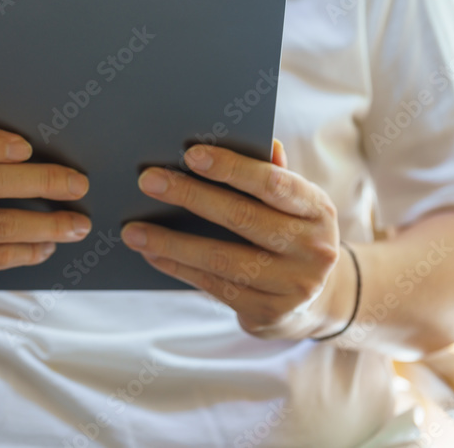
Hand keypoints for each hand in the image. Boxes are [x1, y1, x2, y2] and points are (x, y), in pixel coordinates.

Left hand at [121, 141, 356, 339]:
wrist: (320, 299)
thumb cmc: (292, 233)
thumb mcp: (294, 204)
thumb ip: (271, 174)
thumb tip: (255, 140)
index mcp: (317, 209)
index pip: (273, 183)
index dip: (232, 168)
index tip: (190, 154)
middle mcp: (312, 249)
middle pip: (242, 218)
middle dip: (190, 196)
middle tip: (147, 180)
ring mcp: (292, 286)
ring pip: (221, 259)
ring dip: (170, 243)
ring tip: (134, 230)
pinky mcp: (267, 312)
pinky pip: (213, 286)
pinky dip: (177, 267)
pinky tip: (151, 253)